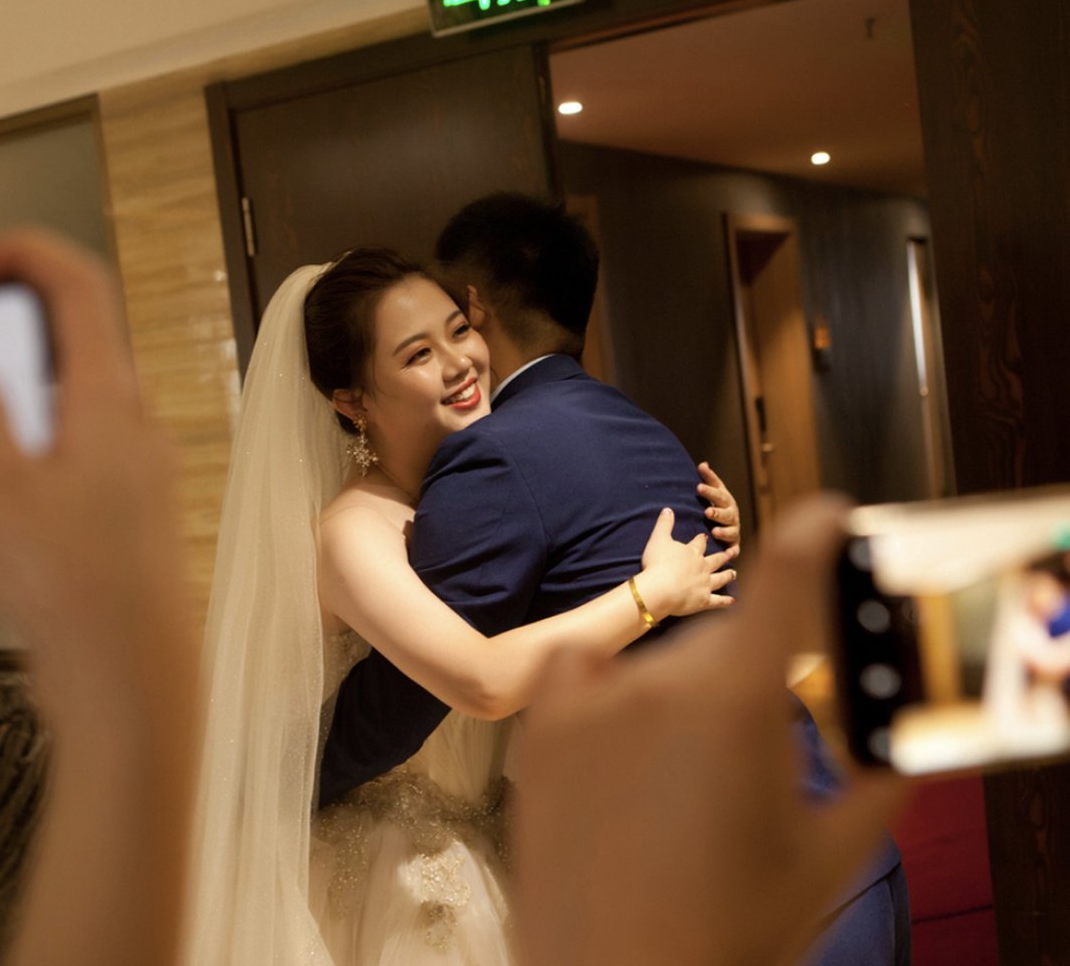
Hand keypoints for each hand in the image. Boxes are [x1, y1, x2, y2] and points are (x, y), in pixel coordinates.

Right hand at [0, 228, 196, 965]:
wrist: (129, 692)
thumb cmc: (76, 581)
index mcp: (108, 403)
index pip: (81, 291)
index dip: (27, 255)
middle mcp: (121, 443)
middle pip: (52, 378)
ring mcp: (112, 500)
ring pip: (24, 466)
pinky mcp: (95, 555)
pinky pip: (20, 537)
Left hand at [515, 496, 906, 965]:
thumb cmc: (729, 929)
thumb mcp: (829, 854)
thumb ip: (877, 776)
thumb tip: (896, 729)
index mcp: (740, 701)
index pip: (786, 579)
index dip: (813, 535)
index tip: (826, 515)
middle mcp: (660, 681)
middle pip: (725, 648)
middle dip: (746, 690)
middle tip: (742, 771)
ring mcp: (592, 702)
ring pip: (659, 667)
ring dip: (677, 701)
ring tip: (673, 788)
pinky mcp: (542, 729)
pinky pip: (579, 666)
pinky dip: (601, 681)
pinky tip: (613, 724)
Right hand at [637, 507, 736, 617]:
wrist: (661, 588)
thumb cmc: (658, 563)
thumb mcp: (658, 539)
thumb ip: (664, 524)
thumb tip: (668, 509)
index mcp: (692, 553)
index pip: (698, 544)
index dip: (701, 540)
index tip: (705, 537)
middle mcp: (702, 567)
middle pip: (715, 560)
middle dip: (723, 556)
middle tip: (731, 552)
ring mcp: (705, 584)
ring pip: (720, 578)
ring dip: (728, 575)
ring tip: (734, 573)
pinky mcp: (704, 600)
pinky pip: (718, 601)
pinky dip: (725, 601)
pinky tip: (733, 601)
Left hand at [697, 461, 740, 549]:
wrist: (729, 525)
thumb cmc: (718, 506)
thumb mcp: (714, 491)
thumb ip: (709, 479)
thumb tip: (703, 464)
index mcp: (726, 501)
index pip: (718, 494)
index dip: (709, 491)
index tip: (698, 487)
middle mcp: (732, 515)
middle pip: (726, 513)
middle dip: (717, 512)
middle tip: (707, 512)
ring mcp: (734, 530)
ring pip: (731, 531)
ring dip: (724, 531)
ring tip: (715, 531)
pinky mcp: (734, 545)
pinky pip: (735, 549)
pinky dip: (733, 551)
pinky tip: (730, 553)